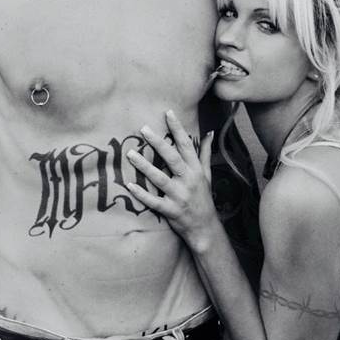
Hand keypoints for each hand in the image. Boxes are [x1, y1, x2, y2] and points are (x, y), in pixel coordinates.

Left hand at [126, 109, 218, 249]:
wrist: (205, 228)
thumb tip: (210, 133)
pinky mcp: (170, 210)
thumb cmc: (204, 198)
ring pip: (160, 178)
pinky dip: (141, 194)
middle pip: (172, 158)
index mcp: (196, 170)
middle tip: (144, 129)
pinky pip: (154, 201)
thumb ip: (205, 153)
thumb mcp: (207, 174)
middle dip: (158, 143)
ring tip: (130, 154)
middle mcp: (189, 181)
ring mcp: (179, 196)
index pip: (186, 145)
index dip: (177, 128)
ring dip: (144, 166)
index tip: (168, 112)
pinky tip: (129, 185)